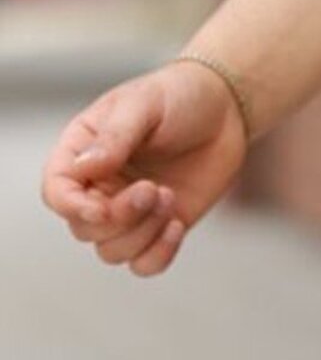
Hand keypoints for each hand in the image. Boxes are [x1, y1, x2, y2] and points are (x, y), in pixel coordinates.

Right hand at [39, 62, 249, 277]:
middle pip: (84, 228)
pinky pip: (144, 263)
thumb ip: (113, 137)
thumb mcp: (144, 104)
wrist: (226, 108)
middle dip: (120, 217)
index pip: (56, 191)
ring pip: (112, 251)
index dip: (72, 207)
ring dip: (142, 233)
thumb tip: (83, 168)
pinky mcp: (158, 227)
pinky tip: (177, 224)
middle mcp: (99, 186)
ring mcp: (128, 210)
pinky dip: (158, 254)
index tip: (103, 207)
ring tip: (169, 196)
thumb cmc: (179, 96)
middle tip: (153, 189)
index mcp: (83, 152)